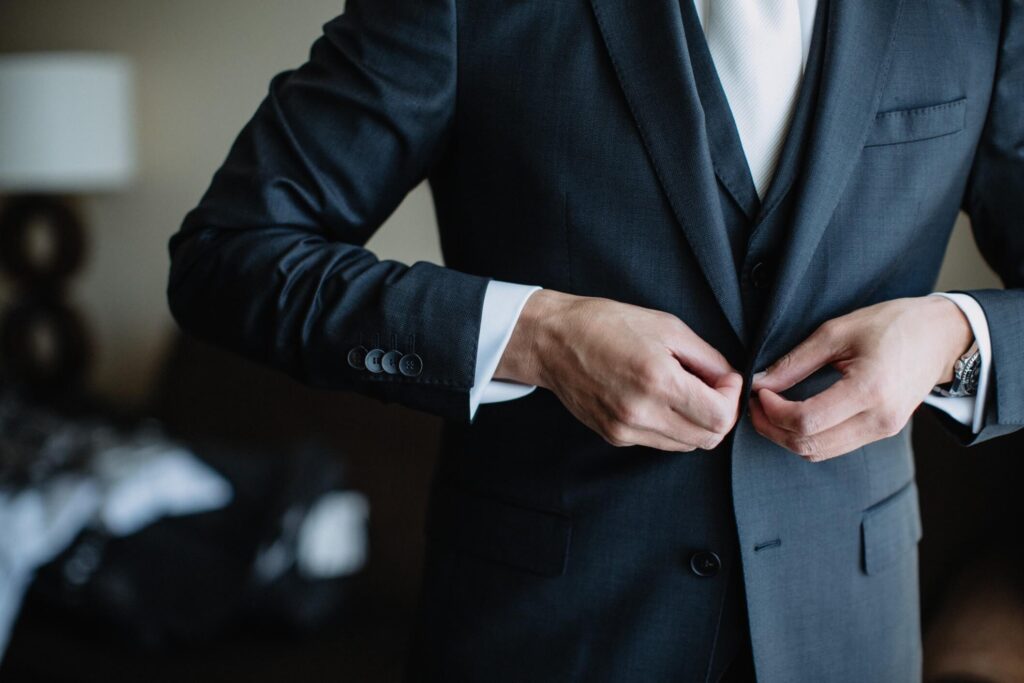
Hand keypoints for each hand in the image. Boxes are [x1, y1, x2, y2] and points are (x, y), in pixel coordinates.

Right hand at [494, 290, 742, 451]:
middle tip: (709, 387)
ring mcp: (626, 429)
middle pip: (709, 438)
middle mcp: (641, 412)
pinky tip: (659, 400)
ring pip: (687, 446)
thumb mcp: (667, 327)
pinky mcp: (614, 436)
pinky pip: (661, 442)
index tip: (724, 379)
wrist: (554, 340)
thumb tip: (732, 381)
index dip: (732, 398)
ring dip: (696, 422)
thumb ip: (708, 358)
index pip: (720, 417)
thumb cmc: (606, 324)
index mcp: (658, 380)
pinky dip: (672, 426)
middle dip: (719, 413)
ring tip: (681, 391)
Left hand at [750, 296, 973, 461]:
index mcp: (870, 390)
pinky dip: (808, 436)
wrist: (940, 335)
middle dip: (772, 428)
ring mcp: (883, 430)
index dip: (772, 411)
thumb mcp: (837, 331)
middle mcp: (879, 419)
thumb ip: (795, 361)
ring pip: (820, 452)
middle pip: (810, 445)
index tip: (758, 391)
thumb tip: (759, 381)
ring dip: (787, 436)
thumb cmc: (891, 324)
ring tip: (770, 409)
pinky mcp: (882, 432)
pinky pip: (834, 446)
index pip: (806, 421)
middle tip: (755, 404)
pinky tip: (793, 414)